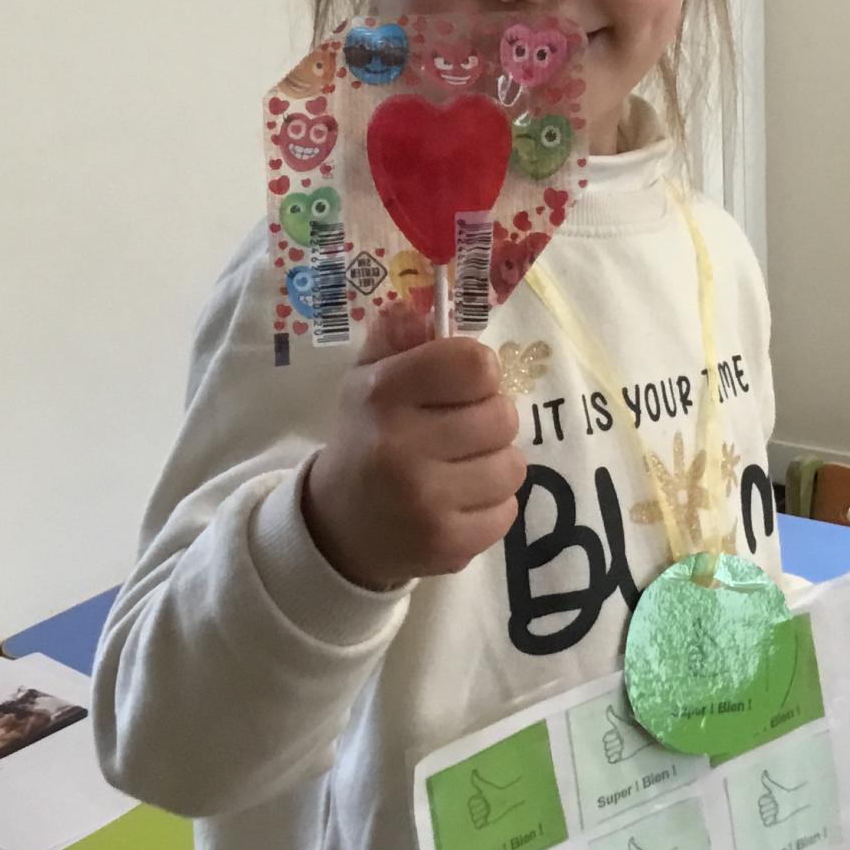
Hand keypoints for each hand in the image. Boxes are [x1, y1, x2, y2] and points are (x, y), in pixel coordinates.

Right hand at [303, 304, 524, 591]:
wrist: (337, 527)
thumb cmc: (365, 437)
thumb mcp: (367, 378)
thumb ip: (398, 335)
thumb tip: (426, 306)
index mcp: (384, 394)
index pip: (475, 364)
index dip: (478, 371)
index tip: (461, 384)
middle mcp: (402, 447)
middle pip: (502, 415)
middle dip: (488, 419)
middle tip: (458, 430)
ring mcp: (426, 502)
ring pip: (512, 465)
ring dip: (494, 463)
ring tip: (459, 467)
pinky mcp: (448, 544)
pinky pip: (507, 511)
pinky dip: (491, 505)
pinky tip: (457, 501)